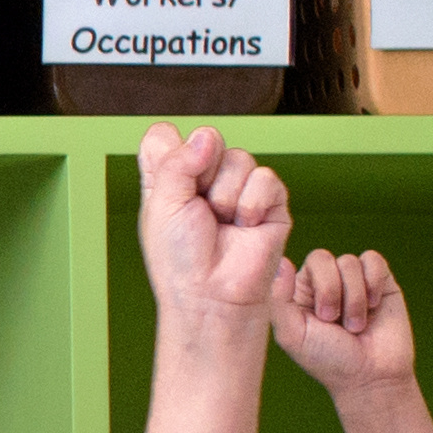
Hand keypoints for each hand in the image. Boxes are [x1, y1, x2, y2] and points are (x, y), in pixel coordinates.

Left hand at [136, 126, 292, 328]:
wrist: (212, 296)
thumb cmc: (180, 260)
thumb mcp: (162, 205)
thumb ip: (176, 162)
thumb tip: (206, 135)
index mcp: (170, 178)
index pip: (166, 136)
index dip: (169, 150)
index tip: (170, 182)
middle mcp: (204, 179)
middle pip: (207, 138)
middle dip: (200, 175)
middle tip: (198, 210)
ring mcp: (238, 189)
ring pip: (238, 157)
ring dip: (226, 195)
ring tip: (222, 224)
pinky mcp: (270, 203)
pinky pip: (266, 178)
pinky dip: (253, 204)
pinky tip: (245, 226)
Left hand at [271, 245, 419, 397]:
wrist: (371, 376)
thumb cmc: (327, 359)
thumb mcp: (292, 334)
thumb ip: (279, 298)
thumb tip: (280, 261)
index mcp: (298, 292)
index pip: (299, 265)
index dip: (319, 286)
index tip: (323, 318)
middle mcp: (323, 282)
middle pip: (323, 257)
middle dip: (333, 291)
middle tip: (337, 322)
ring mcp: (352, 281)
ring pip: (350, 262)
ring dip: (355, 298)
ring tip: (356, 326)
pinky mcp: (380, 283)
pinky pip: (374, 260)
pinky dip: (374, 283)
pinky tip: (374, 306)